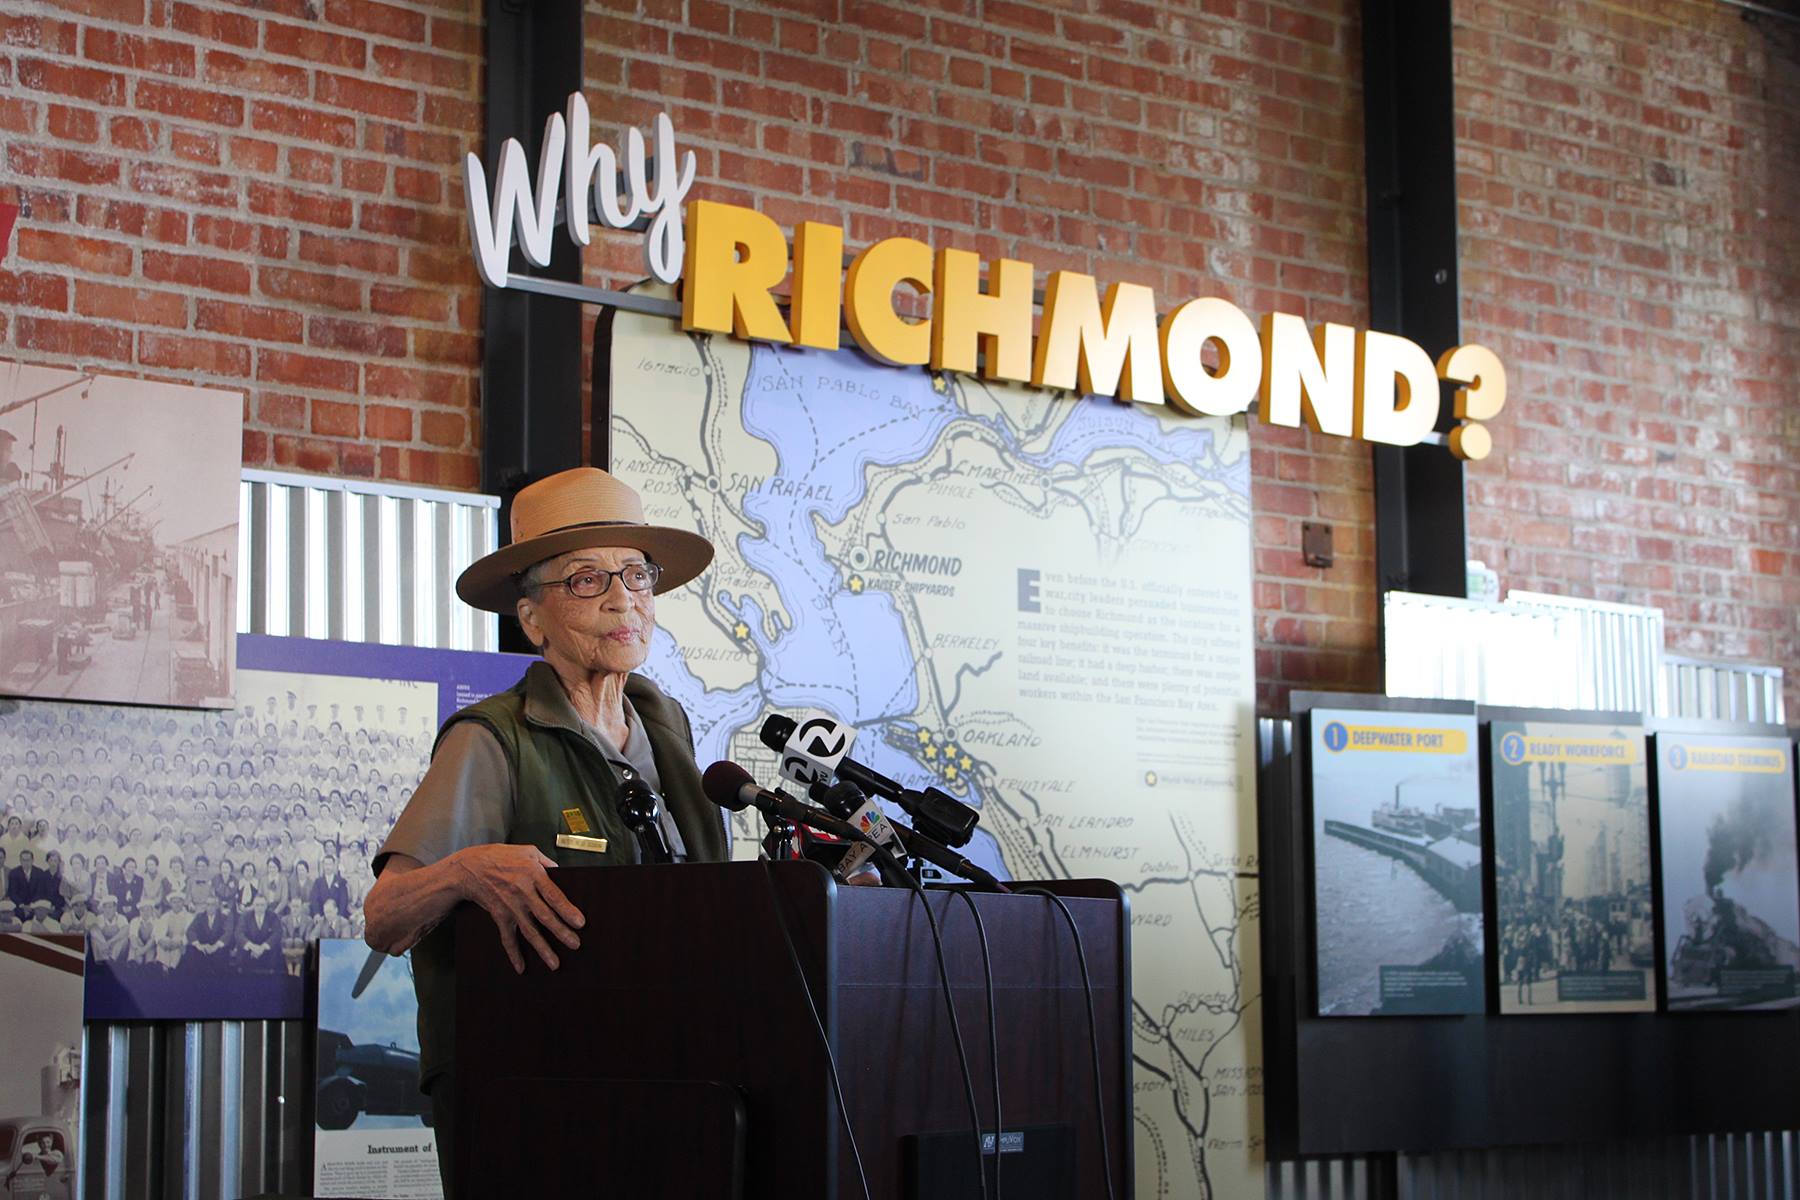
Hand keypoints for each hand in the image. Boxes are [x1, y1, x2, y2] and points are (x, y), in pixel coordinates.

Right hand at [450, 844, 584, 972]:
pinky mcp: (500, 916)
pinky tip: (521, 967)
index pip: (554, 895)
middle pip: (545, 916)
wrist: (470, 868)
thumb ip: (546, 862)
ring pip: (529, 931)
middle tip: (575, 944)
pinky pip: (507, 938)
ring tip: (555, 963)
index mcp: (532, 874)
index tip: (580, 923)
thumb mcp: (528, 851)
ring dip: (543, 948)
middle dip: (561, 932)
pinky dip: (513, 954)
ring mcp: (510, 906)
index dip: (567, 910)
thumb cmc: (500, 857)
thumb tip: (561, 874)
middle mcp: (522, 892)